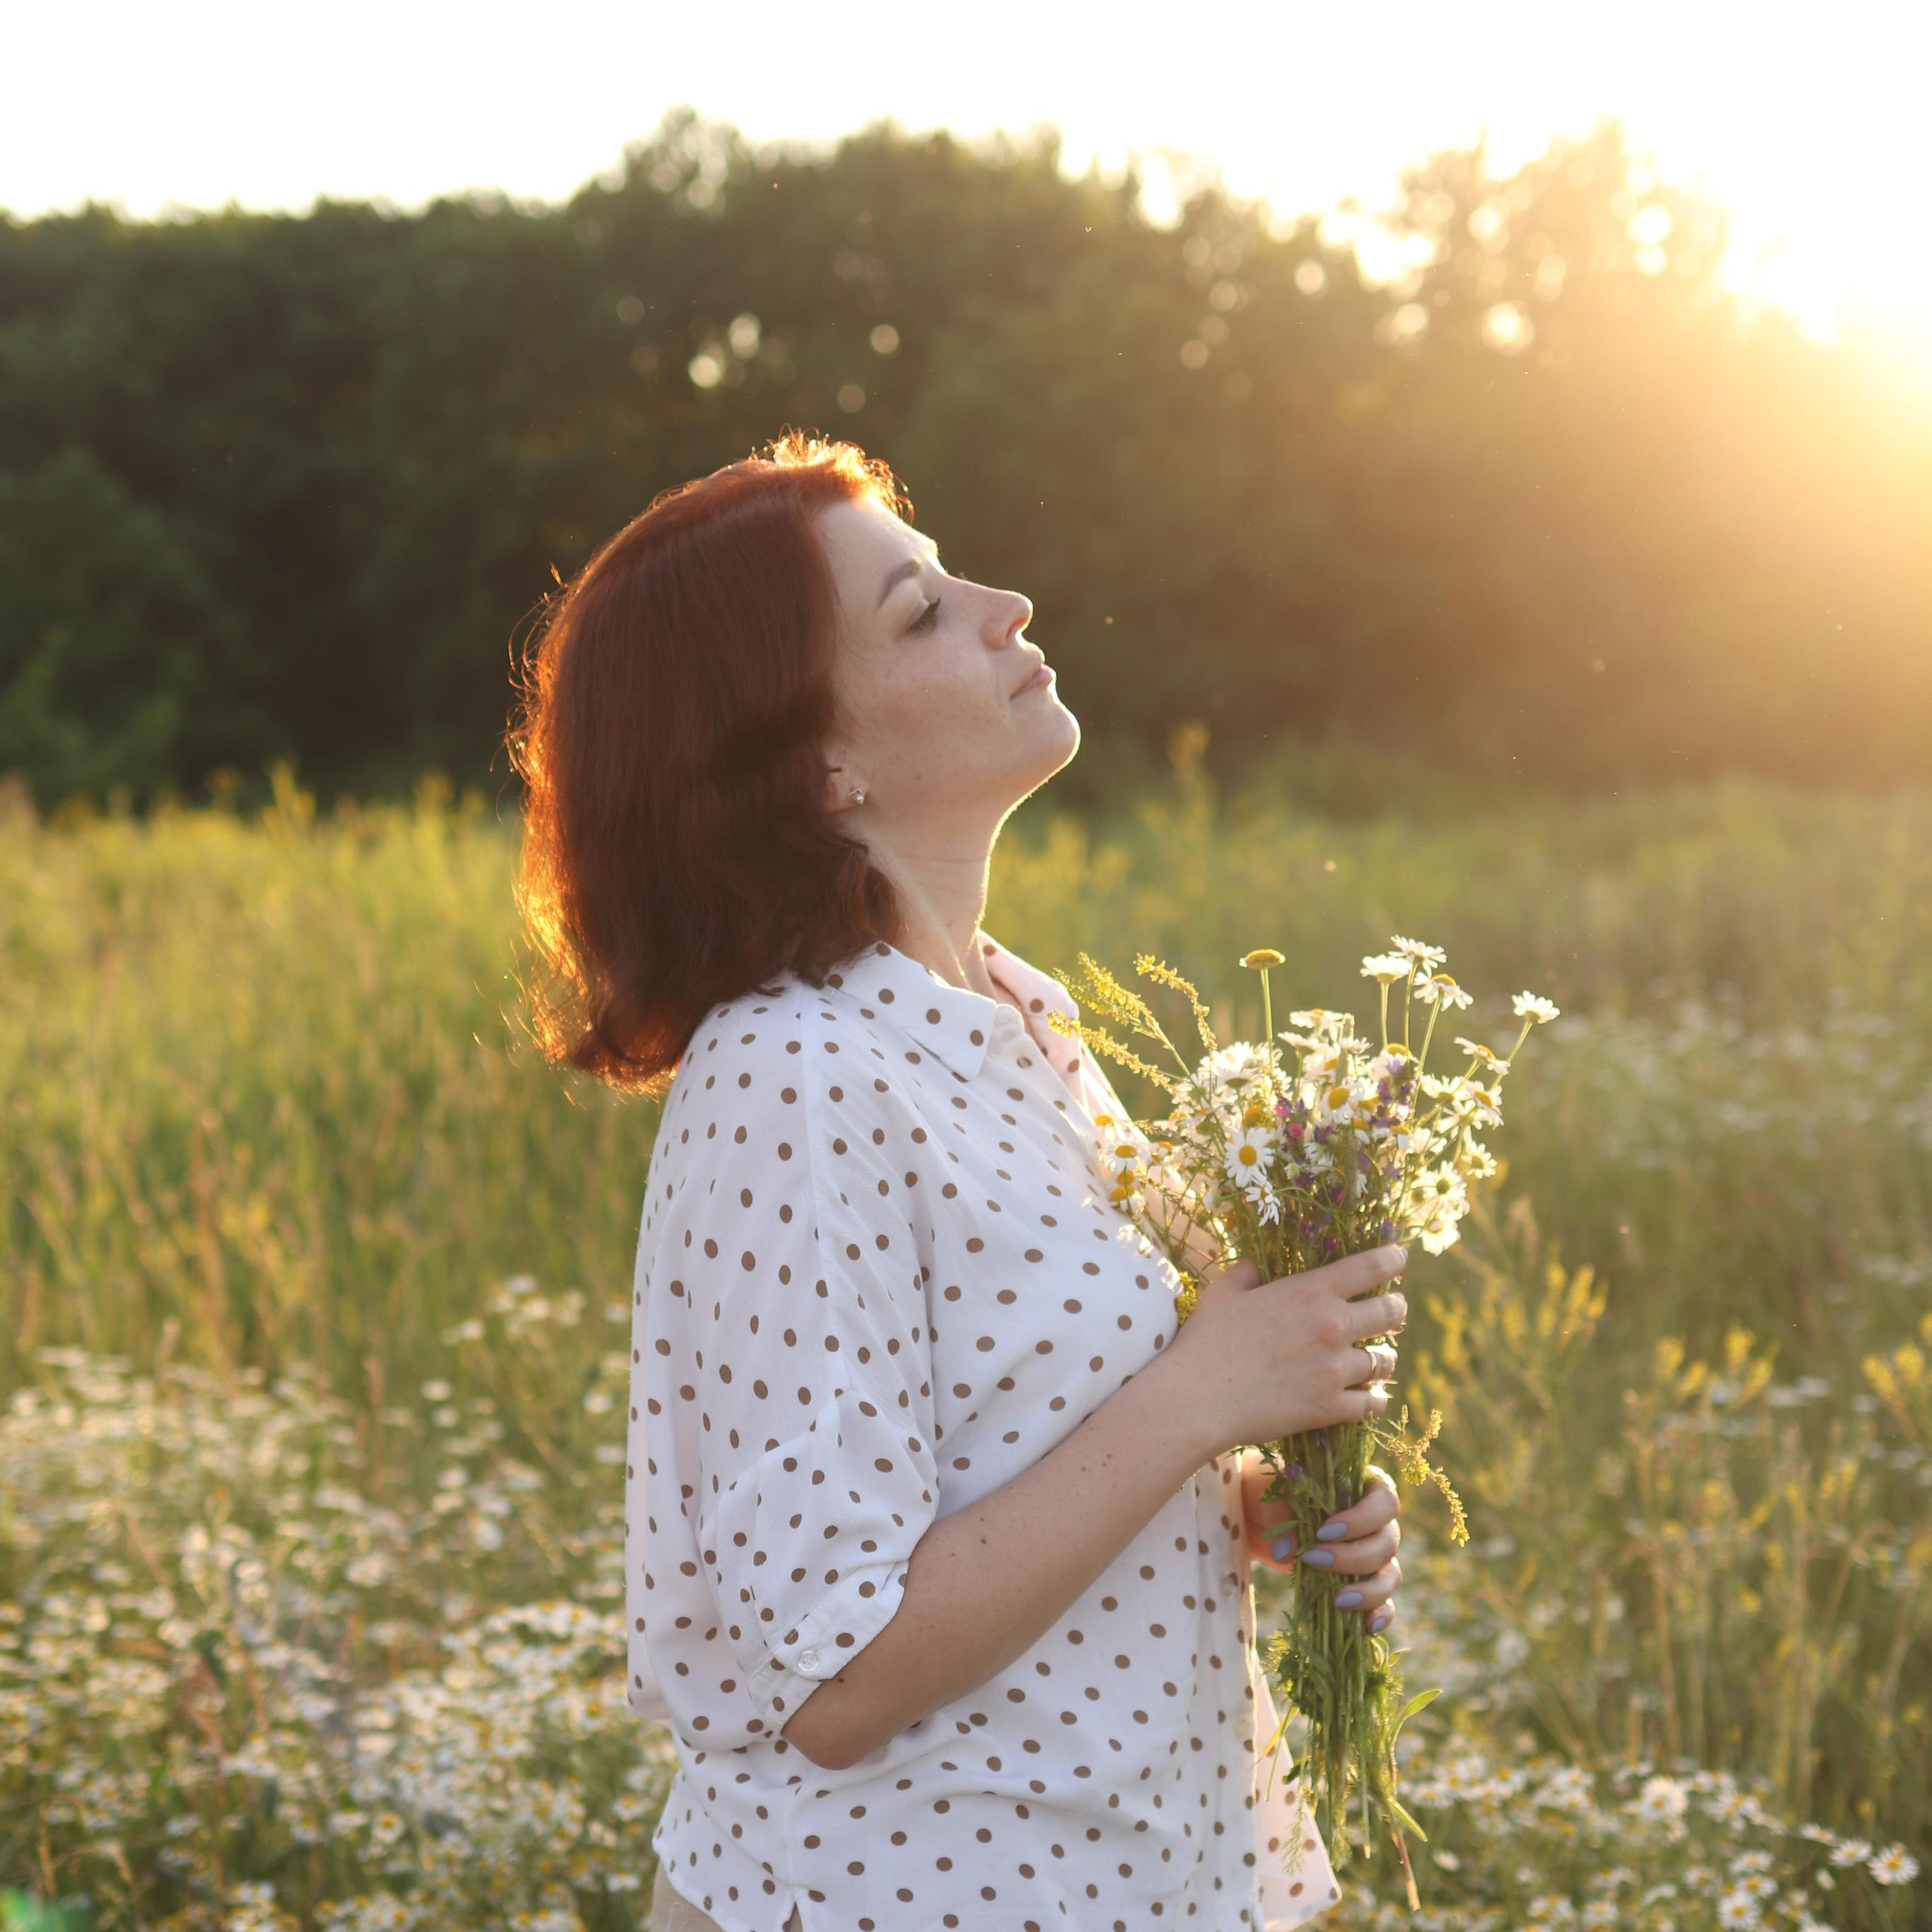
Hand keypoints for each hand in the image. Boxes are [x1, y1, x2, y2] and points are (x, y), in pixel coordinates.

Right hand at [1168, 1244, 1408, 1453]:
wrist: (1197, 1398)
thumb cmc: (1205, 1339)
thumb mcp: (1225, 1291)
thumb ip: (1249, 1270)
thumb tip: (1259, 1262)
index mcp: (1311, 1290)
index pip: (1372, 1266)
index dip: (1393, 1259)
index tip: (1398, 1259)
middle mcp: (1333, 1326)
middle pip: (1391, 1313)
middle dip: (1394, 1310)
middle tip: (1389, 1313)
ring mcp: (1335, 1369)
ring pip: (1384, 1361)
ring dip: (1381, 1358)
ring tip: (1374, 1359)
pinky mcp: (1331, 1407)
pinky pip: (1373, 1403)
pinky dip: (1373, 1399)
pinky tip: (1368, 1397)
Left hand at [1243, 1451, 1401, 1633]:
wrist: (1255, 1512)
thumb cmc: (1268, 1488)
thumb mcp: (1269, 1490)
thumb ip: (1280, 1514)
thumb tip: (1286, 1554)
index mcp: (1362, 1486)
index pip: (1384, 1501)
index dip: (1362, 1519)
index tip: (1324, 1532)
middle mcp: (1376, 1522)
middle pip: (1387, 1541)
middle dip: (1354, 1557)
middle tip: (1314, 1559)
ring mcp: (1373, 1556)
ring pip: (1391, 1575)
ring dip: (1369, 1590)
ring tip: (1338, 1600)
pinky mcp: (1362, 1584)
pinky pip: (1384, 1602)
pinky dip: (1381, 1614)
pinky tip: (1367, 1625)